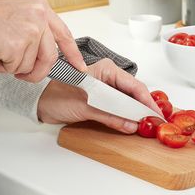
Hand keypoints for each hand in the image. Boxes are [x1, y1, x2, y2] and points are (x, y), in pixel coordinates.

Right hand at [0, 0, 86, 81]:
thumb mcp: (20, 14)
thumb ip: (36, 30)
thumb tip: (47, 54)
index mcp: (42, 7)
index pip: (64, 34)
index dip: (73, 53)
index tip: (79, 67)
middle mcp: (40, 17)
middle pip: (50, 56)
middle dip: (38, 72)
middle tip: (24, 75)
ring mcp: (30, 30)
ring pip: (30, 65)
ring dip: (13, 67)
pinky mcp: (17, 45)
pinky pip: (14, 69)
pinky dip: (1, 67)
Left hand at [37, 58, 162, 132]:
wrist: (38, 101)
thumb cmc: (57, 95)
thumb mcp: (85, 106)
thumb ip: (110, 115)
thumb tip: (131, 124)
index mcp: (107, 70)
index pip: (134, 85)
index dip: (147, 101)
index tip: (156, 115)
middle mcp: (109, 76)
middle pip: (133, 92)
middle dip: (144, 107)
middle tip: (154, 122)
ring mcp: (106, 87)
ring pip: (127, 99)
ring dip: (135, 112)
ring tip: (146, 124)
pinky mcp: (102, 98)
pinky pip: (119, 106)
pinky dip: (125, 115)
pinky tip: (131, 122)